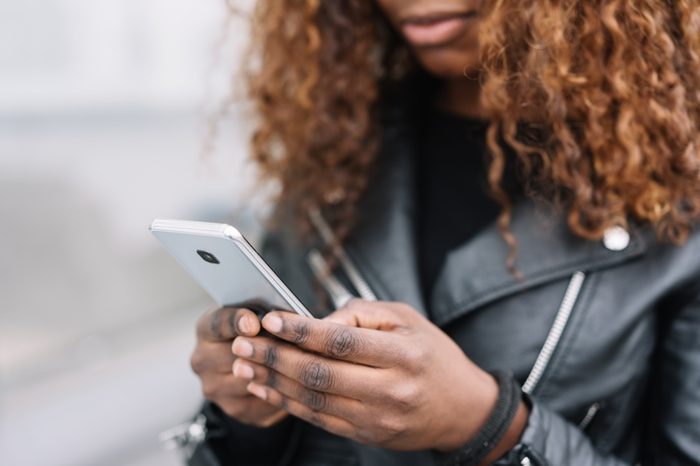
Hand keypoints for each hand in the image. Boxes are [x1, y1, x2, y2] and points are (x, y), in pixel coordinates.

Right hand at [191, 306, 287, 426]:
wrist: (252, 367)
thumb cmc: (257, 332)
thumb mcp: (255, 314)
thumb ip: (262, 312)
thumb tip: (281, 313)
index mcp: (206, 329)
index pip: (217, 324)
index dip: (237, 322)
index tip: (254, 324)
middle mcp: (203, 359)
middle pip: (235, 354)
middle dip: (264, 346)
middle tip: (289, 340)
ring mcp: (215, 387)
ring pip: (251, 377)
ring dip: (276, 368)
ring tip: (298, 358)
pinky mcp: (234, 408)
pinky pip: (263, 397)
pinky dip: (280, 388)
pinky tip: (294, 378)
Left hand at [231, 299, 514, 451]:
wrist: (462, 409)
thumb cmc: (433, 355)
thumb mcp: (407, 320)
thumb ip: (361, 315)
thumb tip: (315, 322)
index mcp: (402, 355)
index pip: (341, 342)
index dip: (301, 331)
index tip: (270, 319)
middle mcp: (389, 390)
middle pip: (320, 374)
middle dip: (275, 357)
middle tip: (243, 342)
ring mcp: (377, 418)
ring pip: (313, 400)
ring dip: (273, 382)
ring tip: (243, 365)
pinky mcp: (366, 435)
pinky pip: (319, 419)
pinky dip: (287, 404)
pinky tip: (265, 390)